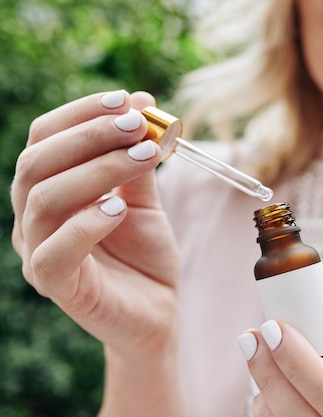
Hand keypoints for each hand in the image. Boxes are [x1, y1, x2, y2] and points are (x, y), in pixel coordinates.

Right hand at [11, 91, 179, 359]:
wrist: (156, 310)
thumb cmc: (145, 254)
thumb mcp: (144, 200)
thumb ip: (137, 163)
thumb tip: (142, 108)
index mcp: (49, 190)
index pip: (45, 138)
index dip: (82, 113)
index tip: (129, 99)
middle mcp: (34, 217)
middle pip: (38, 161)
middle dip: (90, 134)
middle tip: (138, 124)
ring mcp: (37, 251)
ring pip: (44, 198)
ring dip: (98, 168)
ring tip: (143, 157)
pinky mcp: (55, 285)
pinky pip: (54, 250)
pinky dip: (86, 222)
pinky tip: (119, 209)